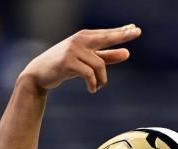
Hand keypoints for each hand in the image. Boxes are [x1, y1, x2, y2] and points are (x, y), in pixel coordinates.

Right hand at [19, 24, 141, 93]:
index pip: (107, 34)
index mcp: (84, 37)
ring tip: (98, 87)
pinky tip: (92, 90)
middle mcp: (79, 40)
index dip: (122, 32)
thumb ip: (107, 56)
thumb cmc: (65, 65)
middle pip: (106, 37)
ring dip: (102, 80)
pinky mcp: (68, 61)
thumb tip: (127, 53)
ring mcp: (73, 49)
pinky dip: (94, 84)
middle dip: (122, 35)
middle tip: (137, 31)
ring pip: (100, 65)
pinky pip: (90, 74)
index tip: (136, 29)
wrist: (40, 74)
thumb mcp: (87, 60)